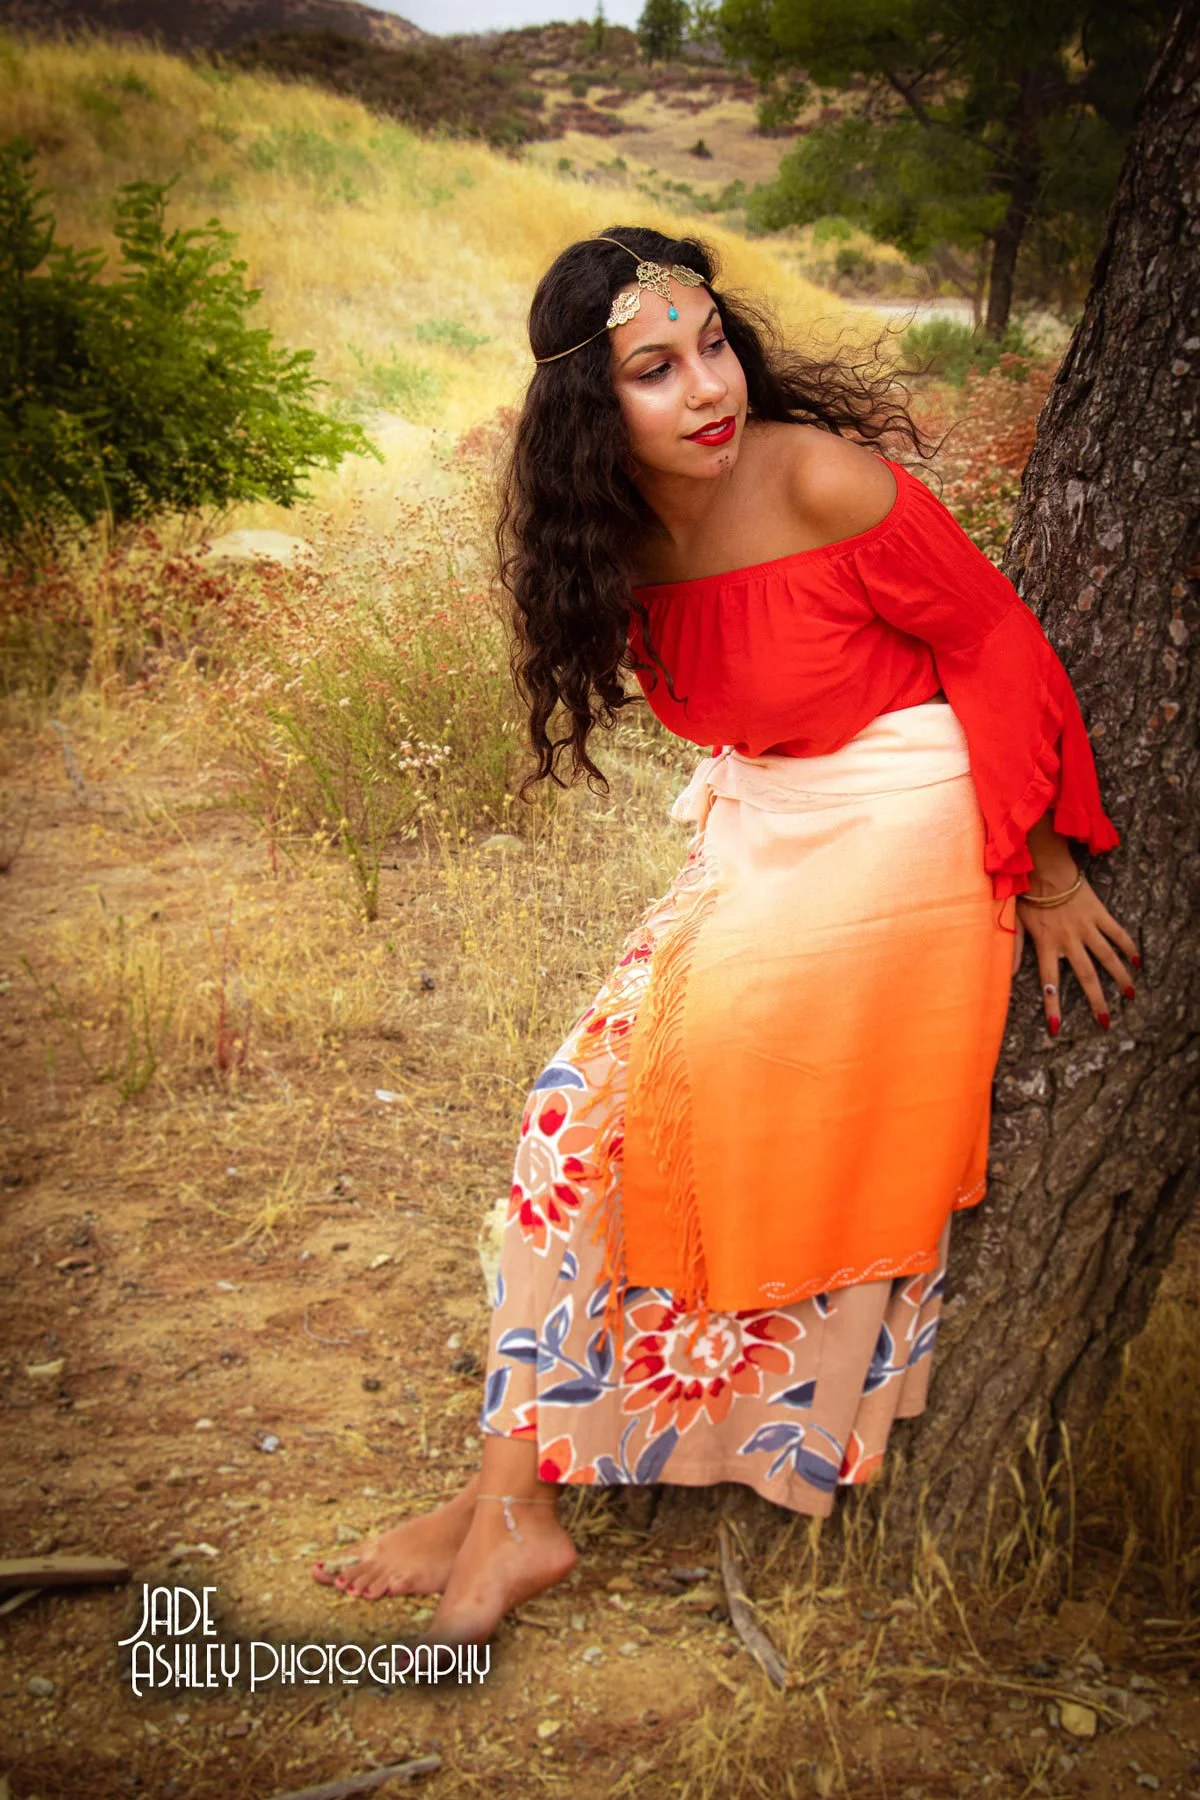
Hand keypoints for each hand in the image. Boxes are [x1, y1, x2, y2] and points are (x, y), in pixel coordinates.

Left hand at [1012, 870, 1140, 1036]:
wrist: (1044, 866)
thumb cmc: (1027, 894)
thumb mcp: (1015, 922)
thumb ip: (1012, 949)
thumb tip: (1007, 976)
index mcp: (1046, 944)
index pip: (1049, 982)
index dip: (1052, 1006)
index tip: (1058, 1028)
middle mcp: (1068, 939)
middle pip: (1085, 976)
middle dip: (1096, 1001)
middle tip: (1106, 1022)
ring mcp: (1085, 927)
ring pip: (1106, 957)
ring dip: (1119, 978)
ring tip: (1130, 996)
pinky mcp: (1099, 913)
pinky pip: (1116, 933)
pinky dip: (1128, 947)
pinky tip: (1137, 962)